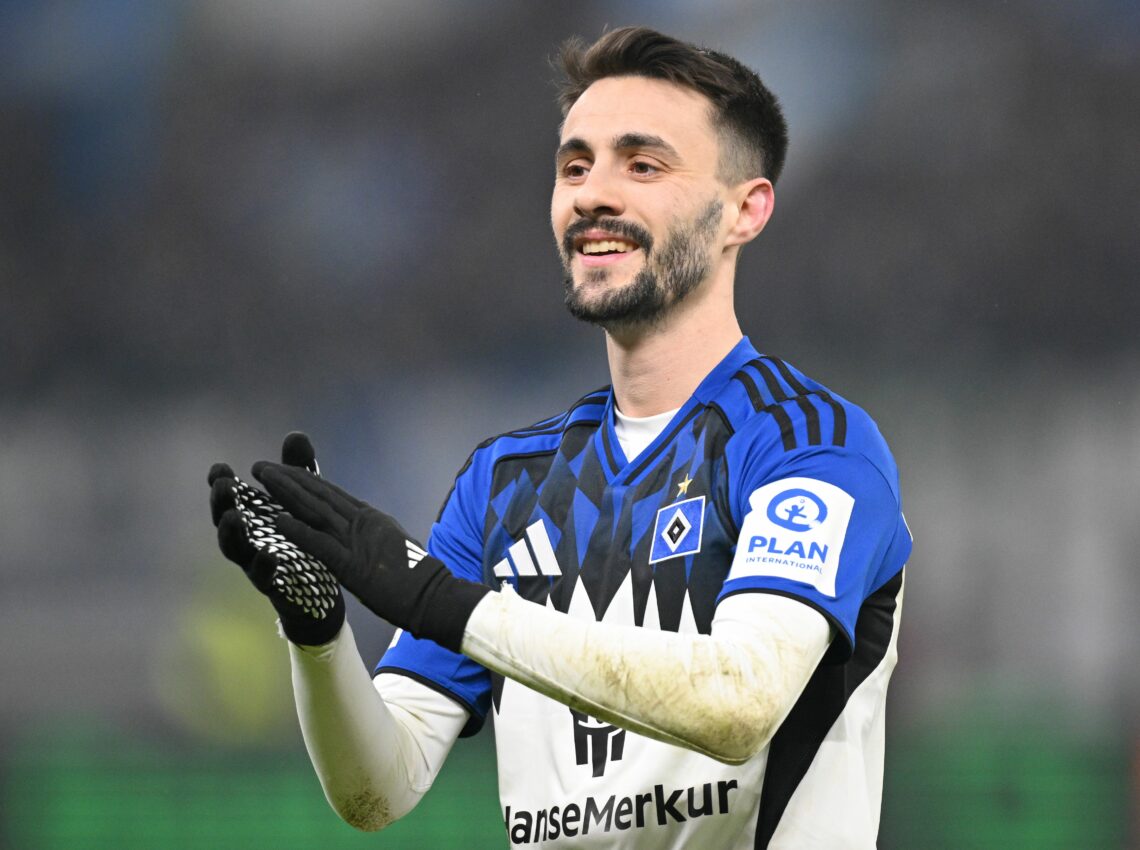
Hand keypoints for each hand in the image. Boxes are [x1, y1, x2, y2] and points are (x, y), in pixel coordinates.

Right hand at [208, 432, 345, 645]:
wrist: (321, 588)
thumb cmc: (304, 537)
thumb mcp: (305, 500)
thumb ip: (299, 470)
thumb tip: (295, 434)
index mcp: (253, 515)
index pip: (231, 496)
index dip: (221, 482)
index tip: (220, 467)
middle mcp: (249, 538)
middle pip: (225, 519)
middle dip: (221, 502)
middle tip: (223, 484)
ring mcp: (256, 564)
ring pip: (236, 549)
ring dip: (232, 533)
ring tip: (234, 517)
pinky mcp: (274, 586)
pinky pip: (264, 578)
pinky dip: (264, 566)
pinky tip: (268, 555)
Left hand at [251, 461, 488, 651]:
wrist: (435, 596)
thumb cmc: (417, 578)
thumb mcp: (393, 545)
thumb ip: (374, 534)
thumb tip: (365, 526)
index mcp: (370, 519)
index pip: (331, 494)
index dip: (305, 479)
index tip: (283, 468)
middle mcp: (362, 522)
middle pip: (318, 495)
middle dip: (288, 479)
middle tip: (262, 466)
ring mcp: (357, 541)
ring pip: (315, 511)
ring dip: (286, 493)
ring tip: (263, 478)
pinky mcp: (352, 565)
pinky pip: (320, 545)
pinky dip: (299, 531)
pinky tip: (278, 520)